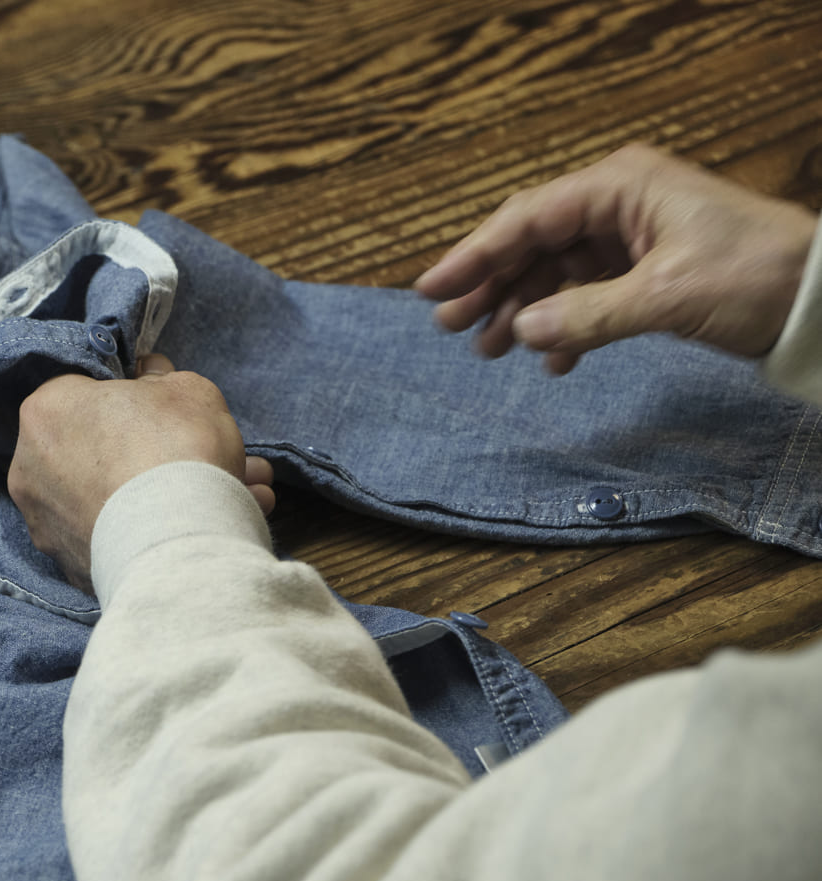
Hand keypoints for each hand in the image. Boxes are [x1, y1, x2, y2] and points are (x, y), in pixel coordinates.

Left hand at [8, 354, 274, 592]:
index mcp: (46, 411)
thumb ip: (165, 379)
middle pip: (104, 452)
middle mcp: (30, 469)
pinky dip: (160, 533)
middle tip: (212, 456)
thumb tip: (150, 375)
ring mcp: (48, 525)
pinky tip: (211, 527)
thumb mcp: (188, 391)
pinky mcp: (71, 568)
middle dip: (162, 454)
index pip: (84, 394)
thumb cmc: (177, 450)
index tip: (167, 411)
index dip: (132, 399)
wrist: (178, 544)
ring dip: (170, 495)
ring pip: (118, 500)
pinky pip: (120, 539)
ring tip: (236, 497)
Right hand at [416, 143, 817, 373]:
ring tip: (490, 352)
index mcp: (620, 187)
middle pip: (533, 244)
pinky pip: (586, 298)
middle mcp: (619, 205)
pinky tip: (554, 361)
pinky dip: (565, 329)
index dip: (474, 255)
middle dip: (491, 286)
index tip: (431, 290)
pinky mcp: (646, 273)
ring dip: (523, 313)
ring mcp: (631, 239)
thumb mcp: (668, 297)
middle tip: (452, 327)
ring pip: (554, 274)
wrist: (821, 302)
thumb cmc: (757, 276)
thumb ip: (587, 314)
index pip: (528, 218)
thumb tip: (520, 330)